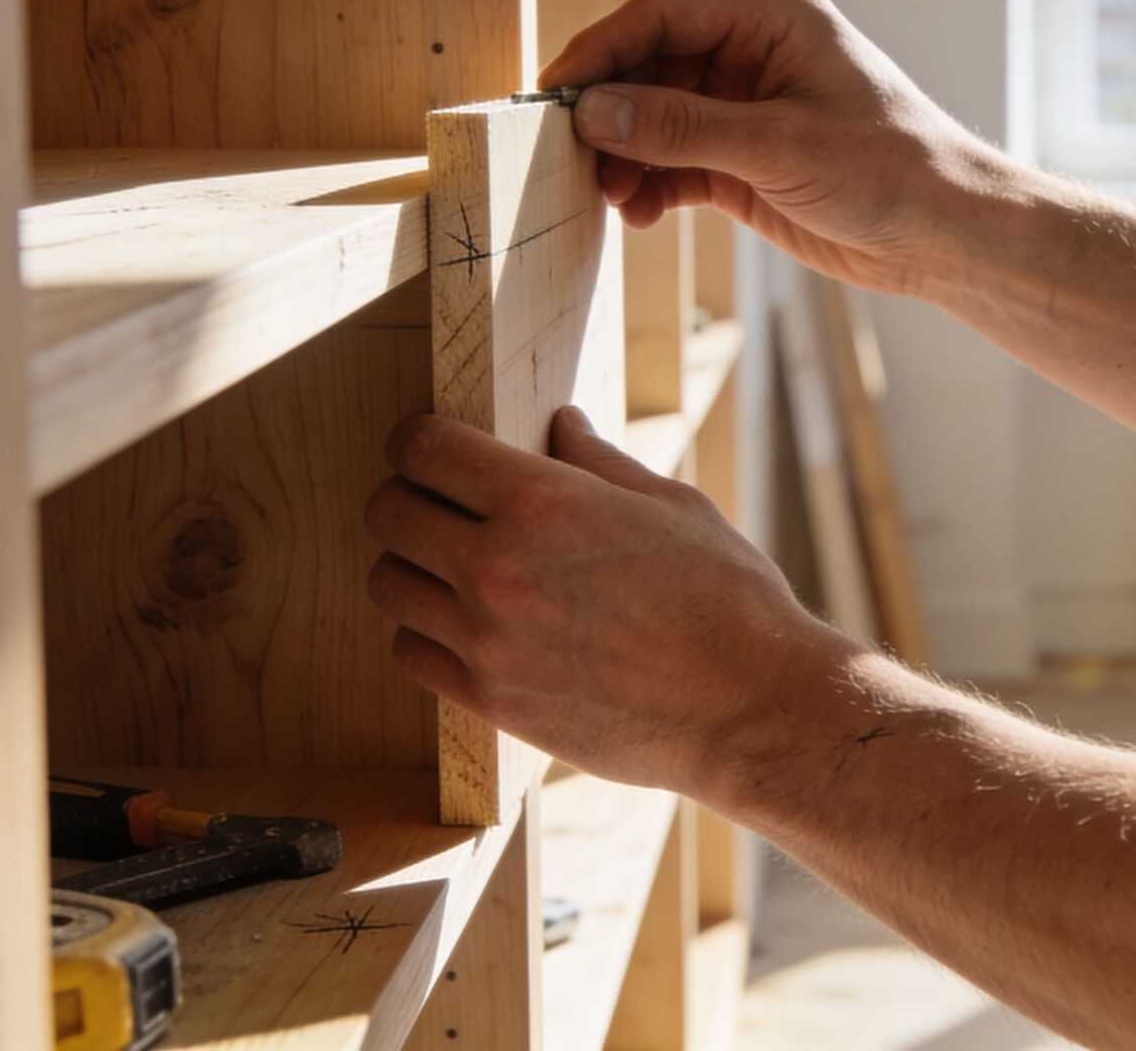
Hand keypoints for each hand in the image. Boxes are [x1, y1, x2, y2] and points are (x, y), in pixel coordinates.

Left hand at [363, 406, 856, 795]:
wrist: (749, 708)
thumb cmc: (726, 599)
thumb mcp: (672, 505)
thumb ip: (600, 464)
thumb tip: (561, 428)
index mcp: (544, 501)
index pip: (423, 449)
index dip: (417, 440)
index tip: (426, 448)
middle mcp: (498, 566)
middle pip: (386, 513)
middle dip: (406, 498)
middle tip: (437, 505)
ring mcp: (486, 639)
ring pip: (389, 584)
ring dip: (413, 568)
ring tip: (453, 570)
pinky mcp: (490, 699)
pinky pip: (410, 653)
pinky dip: (426, 633)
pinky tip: (467, 625)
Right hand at [543, 0, 1009, 298]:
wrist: (947, 234)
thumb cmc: (889, 169)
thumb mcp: (778, 145)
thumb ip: (682, 128)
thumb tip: (595, 113)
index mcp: (771, 20)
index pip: (660, 16)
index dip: (599, 51)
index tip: (551, 94)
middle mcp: (755, 55)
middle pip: (650, 67)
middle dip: (609, 113)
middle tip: (569, 159)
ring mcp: (749, 109)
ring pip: (657, 119)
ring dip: (626, 156)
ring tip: (609, 198)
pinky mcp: (748, 162)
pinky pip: (679, 162)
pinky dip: (652, 185)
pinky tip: (639, 214)